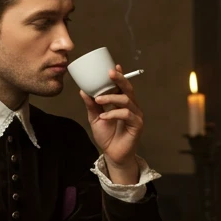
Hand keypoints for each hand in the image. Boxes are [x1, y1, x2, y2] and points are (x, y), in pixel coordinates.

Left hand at [79, 63, 142, 181]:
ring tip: (98, 99)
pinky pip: (126, 114)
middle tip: (109, 73)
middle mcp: (131, 106)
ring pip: (126, 100)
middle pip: (128, 89)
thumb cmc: (107, 136)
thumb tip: (83, 90)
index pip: (122, 86)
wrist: (112, 154)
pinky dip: (113, 114)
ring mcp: (136, 115)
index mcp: (122, 103)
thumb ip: (91, 105)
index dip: (119, 75)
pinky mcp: (137, 125)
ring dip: (111, 97)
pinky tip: (104, 116)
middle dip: (119, 79)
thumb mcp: (95, 118)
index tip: (112, 66)